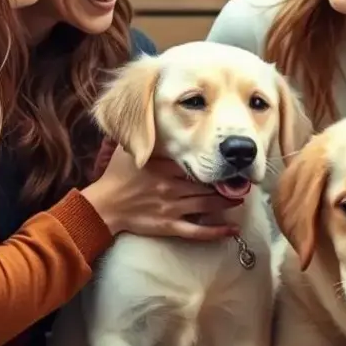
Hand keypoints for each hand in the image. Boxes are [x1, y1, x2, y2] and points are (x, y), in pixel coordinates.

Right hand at [82, 144, 242, 241]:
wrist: (104, 206)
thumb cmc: (116, 176)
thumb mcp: (129, 150)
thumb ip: (145, 136)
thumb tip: (152, 114)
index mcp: (163, 168)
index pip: (195, 163)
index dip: (213, 162)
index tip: (227, 160)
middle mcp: (171, 187)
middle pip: (206, 185)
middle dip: (226, 183)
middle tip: (241, 180)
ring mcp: (172, 208)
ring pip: (207, 205)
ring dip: (227, 202)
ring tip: (240, 198)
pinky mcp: (169, 226)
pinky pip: (197, 231)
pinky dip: (216, 232)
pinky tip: (233, 231)